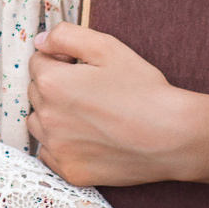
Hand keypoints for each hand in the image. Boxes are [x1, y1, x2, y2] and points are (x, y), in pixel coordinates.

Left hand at [27, 21, 195, 185]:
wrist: (172, 136)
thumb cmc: (142, 89)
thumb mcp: (107, 47)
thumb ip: (66, 36)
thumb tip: (41, 41)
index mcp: (52, 83)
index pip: (37, 61)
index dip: (61, 59)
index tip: (83, 66)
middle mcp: (47, 118)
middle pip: (36, 92)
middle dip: (55, 85)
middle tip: (91, 89)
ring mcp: (57, 148)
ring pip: (39, 123)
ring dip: (54, 115)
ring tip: (88, 113)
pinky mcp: (70, 171)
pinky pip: (50, 152)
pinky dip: (62, 144)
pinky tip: (88, 137)